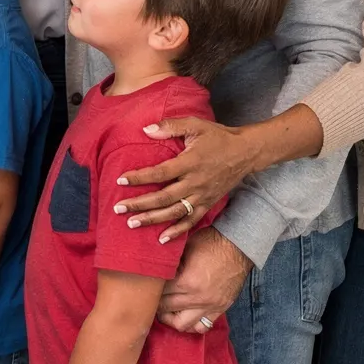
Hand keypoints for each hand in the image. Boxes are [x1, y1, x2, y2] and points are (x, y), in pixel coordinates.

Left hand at [114, 117, 260, 240]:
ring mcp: (202, 196)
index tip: (120, 181)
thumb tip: (146, 130)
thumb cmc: (218, 136)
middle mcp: (195, 182)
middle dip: (139, 204)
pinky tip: (162, 238)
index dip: (139, 178)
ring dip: (152, 219)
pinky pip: (191, 221)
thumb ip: (170, 126)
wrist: (246, 152)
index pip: (159, 173)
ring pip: (174, 212)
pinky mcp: (208, 204)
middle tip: (118, 209)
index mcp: (190, 162)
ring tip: (132, 223)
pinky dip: (177, 231)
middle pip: (163, 197)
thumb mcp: (195, 124)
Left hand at [158, 228, 250, 333]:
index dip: (150, 289)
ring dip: (171, 318)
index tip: (146, 286)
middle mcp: (197, 298)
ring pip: (182, 325)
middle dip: (156, 303)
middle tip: (151, 297)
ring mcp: (210, 306)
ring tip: (166, 310)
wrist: (239, 245)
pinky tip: (184, 315)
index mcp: (186, 282)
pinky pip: (202, 326)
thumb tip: (152, 267)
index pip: (159, 293)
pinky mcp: (220, 309)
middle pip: (166, 309)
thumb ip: (169, 261)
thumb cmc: (211, 242)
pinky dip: (191, 324)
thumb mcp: (185, 247)